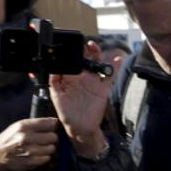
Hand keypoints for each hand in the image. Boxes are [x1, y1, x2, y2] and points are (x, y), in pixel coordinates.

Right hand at [0, 117, 59, 170]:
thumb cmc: (9, 138)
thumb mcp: (18, 126)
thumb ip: (35, 123)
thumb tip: (54, 121)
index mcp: (23, 126)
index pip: (49, 123)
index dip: (52, 126)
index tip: (50, 128)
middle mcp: (27, 137)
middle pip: (53, 137)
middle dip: (50, 138)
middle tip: (44, 140)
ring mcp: (29, 150)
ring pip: (52, 148)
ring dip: (48, 148)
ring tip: (39, 148)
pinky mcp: (31, 161)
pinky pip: (47, 158)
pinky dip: (44, 157)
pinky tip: (37, 155)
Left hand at [49, 38, 112, 156]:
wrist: (80, 127)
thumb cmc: (66, 112)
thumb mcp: (56, 95)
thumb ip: (54, 80)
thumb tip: (53, 67)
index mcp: (69, 77)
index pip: (71, 60)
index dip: (71, 52)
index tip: (70, 45)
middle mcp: (82, 77)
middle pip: (85, 58)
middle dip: (84, 49)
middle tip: (82, 43)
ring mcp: (93, 82)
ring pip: (96, 63)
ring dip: (96, 53)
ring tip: (93, 46)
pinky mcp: (102, 88)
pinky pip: (110, 76)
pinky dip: (114, 67)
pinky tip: (117, 59)